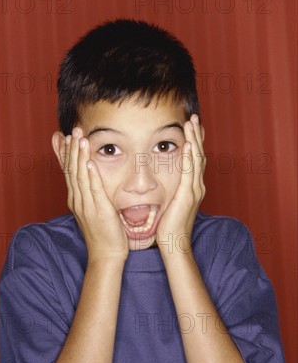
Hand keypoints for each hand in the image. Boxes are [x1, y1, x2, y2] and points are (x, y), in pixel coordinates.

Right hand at [61, 127, 128, 264]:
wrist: (106, 256)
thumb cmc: (103, 232)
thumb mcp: (92, 209)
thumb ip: (90, 193)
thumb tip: (90, 179)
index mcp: (75, 199)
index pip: (67, 171)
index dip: (64, 153)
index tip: (61, 136)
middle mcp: (77, 200)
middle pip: (71, 170)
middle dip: (71, 148)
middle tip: (71, 129)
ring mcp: (86, 206)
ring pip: (80, 176)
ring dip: (79, 156)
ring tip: (79, 138)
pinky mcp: (99, 211)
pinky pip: (93, 190)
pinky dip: (91, 175)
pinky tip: (90, 162)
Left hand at [156, 114, 205, 254]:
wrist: (173, 244)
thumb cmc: (169, 226)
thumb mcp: (171, 202)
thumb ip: (171, 189)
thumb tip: (164, 180)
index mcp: (192, 187)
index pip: (195, 159)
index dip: (195, 141)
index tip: (192, 126)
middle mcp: (197, 186)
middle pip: (199, 154)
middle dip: (197, 135)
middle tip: (195, 118)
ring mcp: (194, 191)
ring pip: (196, 159)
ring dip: (194, 140)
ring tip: (192, 123)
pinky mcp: (187, 196)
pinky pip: (189, 172)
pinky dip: (189, 157)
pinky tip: (188, 145)